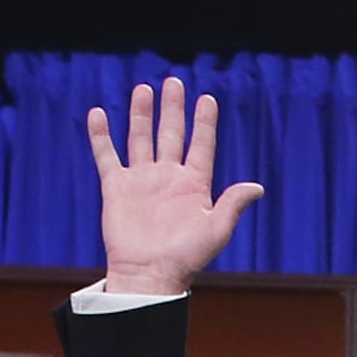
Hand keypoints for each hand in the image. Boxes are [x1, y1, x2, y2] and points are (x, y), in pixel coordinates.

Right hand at [87, 79, 264, 295]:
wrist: (149, 274)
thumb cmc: (185, 258)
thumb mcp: (216, 230)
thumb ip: (233, 204)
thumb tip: (257, 187)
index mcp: (193, 185)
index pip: (201, 145)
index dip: (204, 123)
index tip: (208, 99)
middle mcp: (167, 178)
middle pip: (170, 134)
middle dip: (173, 108)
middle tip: (174, 82)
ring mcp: (141, 180)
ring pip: (141, 138)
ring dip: (142, 114)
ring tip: (144, 89)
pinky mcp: (116, 187)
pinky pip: (106, 156)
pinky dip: (101, 135)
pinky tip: (98, 113)